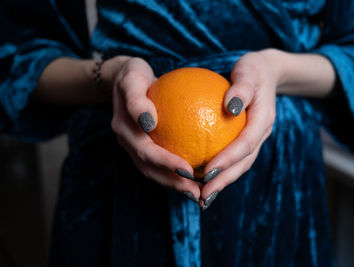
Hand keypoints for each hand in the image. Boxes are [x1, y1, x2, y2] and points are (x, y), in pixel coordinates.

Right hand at [107, 56, 201, 201]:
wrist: (125, 77)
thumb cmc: (133, 75)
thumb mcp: (132, 79)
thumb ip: (136, 101)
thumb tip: (149, 122)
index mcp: (125, 130)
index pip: (146, 152)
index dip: (166, 164)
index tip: (189, 171)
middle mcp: (128, 142)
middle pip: (150, 169)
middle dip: (173, 182)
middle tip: (197, 192)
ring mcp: (135, 146)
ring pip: (154, 171)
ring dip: (174, 184)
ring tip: (198, 192)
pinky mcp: (144, 146)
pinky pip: (160, 162)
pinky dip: (175, 172)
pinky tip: (196, 174)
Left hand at [199, 50, 281, 209]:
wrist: (265, 73)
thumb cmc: (252, 69)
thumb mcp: (248, 71)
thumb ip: (242, 88)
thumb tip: (231, 107)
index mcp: (264, 120)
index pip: (245, 144)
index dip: (228, 160)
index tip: (206, 172)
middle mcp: (262, 133)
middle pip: (244, 162)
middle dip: (224, 180)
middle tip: (203, 196)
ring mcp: (255, 138)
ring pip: (240, 165)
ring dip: (223, 181)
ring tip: (203, 196)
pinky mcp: (247, 139)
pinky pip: (234, 157)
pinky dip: (221, 170)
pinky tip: (201, 177)